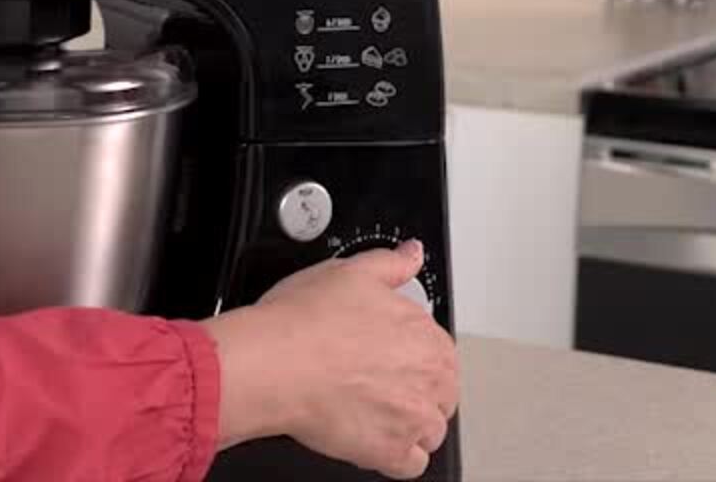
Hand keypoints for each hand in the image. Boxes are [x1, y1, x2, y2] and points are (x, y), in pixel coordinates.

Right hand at [201, 241, 457, 478]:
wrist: (274, 363)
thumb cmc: (304, 320)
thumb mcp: (350, 272)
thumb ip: (390, 264)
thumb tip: (412, 254)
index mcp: (425, 335)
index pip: (441, 354)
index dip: (413, 356)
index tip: (388, 358)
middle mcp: (429, 378)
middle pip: (441, 394)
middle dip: (415, 391)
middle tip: (375, 384)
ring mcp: (412, 419)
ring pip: (430, 431)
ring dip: (408, 425)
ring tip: (371, 413)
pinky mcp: (390, 453)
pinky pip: (411, 465)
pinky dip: (395, 456)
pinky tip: (370, 439)